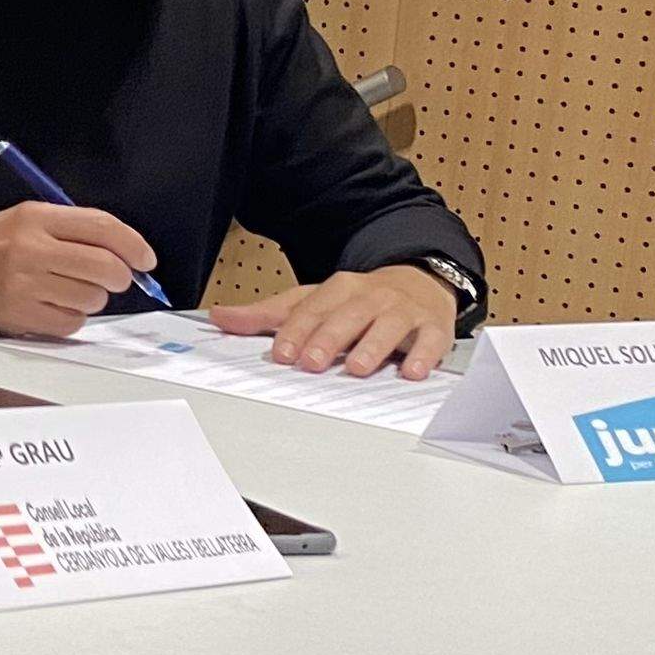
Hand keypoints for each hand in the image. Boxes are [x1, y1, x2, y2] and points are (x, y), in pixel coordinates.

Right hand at [0, 203, 157, 338]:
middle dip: (120, 277)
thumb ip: (74, 229)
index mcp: (36, 217)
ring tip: (67, 290)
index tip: (145, 258)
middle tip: (113, 279)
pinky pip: (72, 323)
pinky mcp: (20, 314)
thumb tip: (127, 253)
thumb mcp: (26, 219)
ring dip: (91, 298)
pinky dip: (71, 318)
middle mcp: (31, 248)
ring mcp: (25, 284)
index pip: (102, 227)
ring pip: (92, 298)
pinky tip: (51, 306)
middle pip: (105, 266)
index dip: (134, 245)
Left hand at [214, 265, 457, 379]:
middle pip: (348, 315)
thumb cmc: (359, 301)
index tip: (281, 353)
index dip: (296, 330)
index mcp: (339, 288)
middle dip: (329, 338)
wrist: (419, 282)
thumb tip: (220, 318)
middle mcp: (371, 296)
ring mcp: (404, 310)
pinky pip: (431, 340)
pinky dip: (423, 355)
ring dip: (372, 346)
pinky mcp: (434, 326)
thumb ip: (268, 315)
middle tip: (311, 363)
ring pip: (388, 325)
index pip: (313, 308)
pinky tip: (410, 372)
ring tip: (356, 368)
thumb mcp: (314, 302)